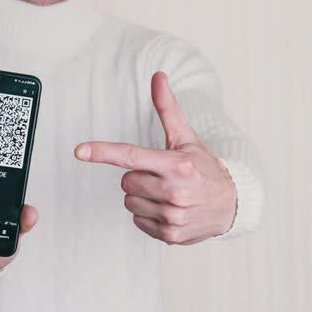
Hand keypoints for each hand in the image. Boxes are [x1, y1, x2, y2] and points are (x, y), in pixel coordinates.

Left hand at [74, 71, 236, 244]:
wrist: (232, 205)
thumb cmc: (204, 169)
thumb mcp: (186, 139)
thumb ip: (167, 109)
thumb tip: (157, 77)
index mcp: (177, 165)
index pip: (131, 156)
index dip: (103, 152)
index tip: (80, 151)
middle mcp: (175, 191)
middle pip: (126, 181)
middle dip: (138, 177)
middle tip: (160, 176)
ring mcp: (173, 215)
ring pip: (130, 202)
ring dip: (142, 197)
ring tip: (166, 194)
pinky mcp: (170, 234)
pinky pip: (138, 220)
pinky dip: (148, 214)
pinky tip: (168, 209)